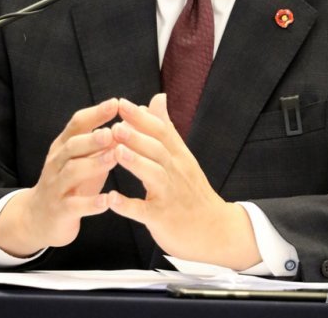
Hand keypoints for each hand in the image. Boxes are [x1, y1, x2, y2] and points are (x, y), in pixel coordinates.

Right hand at [0, 98, 118, 256]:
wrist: (37, 220)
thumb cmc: (71, 183)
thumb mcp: (82, 159)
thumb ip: (101, 141)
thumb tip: (130, 118)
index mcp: (63, 146)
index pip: (77, 124)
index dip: (95, 113)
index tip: (115, 103)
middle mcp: (57, 163)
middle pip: (73, 145)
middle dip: (93, 138)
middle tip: (112, 132)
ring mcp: (56, 187)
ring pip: (72, 172)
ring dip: (94, 164)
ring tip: (114, 158)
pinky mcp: (60, 211)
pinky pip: (74, 206)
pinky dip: (91, 203)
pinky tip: (107, 200)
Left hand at [108, 94, 260, 269]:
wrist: (215, 229)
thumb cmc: (191, 190)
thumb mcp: (182, 155)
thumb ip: (166, 127)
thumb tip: (157, 98)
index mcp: (178, 156)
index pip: (161, 131)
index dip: (141, 117)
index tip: (121, 103)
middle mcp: (175, 171)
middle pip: (157, 149)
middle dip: (136, 136)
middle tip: (114, 125)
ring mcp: (170, 194)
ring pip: (154, 175)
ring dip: (135, 162)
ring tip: (116, 152)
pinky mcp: (163, 218)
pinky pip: (145, 211)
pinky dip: (128, 206)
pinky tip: (112, 200)